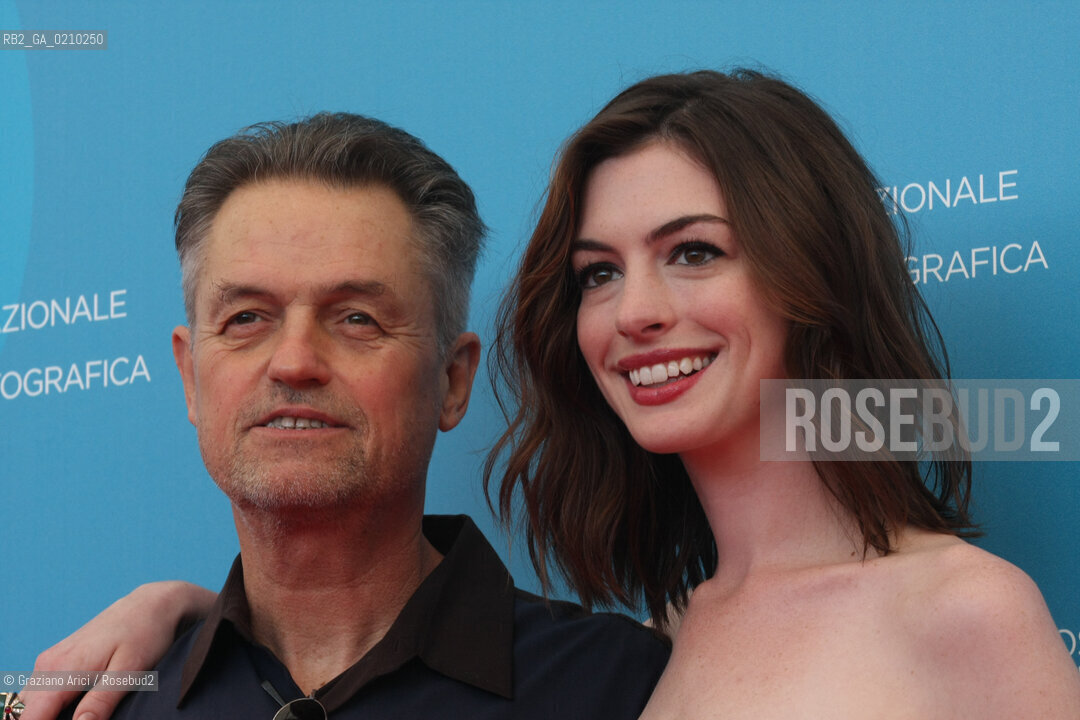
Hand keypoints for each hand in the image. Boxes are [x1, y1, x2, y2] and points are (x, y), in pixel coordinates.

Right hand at [20, 582, 215, 719]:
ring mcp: (50, 661)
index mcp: (61, 670)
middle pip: (26, 712)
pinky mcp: (57, 660)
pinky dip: (51, 705)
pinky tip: (79, 706)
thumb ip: (100, 702)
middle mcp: (48, 665)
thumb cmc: (144, 635)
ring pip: (31, 702)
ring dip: (48, 714)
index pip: (31, 716)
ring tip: (88, 710)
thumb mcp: (129, 672)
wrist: (150, 605)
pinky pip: (41, 691)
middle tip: (89, 715)